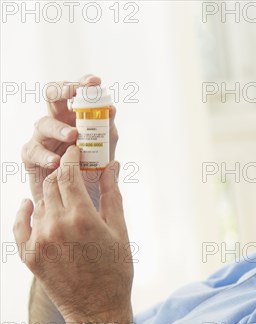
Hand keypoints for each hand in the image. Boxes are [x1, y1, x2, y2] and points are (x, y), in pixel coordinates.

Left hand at [14, 146, 132, 323]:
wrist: (97, 311)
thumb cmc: (116, 271)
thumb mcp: (120, 231)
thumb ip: (112, 195)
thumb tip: (112, 166)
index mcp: (82, 218)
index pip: (69, 174)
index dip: (72, 158)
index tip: (77, 150)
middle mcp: (56, 225)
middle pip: (52, 185)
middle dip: (62, 172)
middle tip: (72, 167)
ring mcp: (39, 241)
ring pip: (39, 202)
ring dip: (50, 192)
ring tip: (62, 190)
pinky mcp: (29, 255)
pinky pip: (20, 225)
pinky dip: (24, 212)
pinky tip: (29, 204)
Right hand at [22, 75, 118, 203]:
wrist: (80, 197)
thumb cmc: (92, 168)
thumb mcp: (105, 148)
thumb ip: (108, 130)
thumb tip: (112, 109)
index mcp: (75, 116)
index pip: (75, 92)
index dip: (83, 83)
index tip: (94, 82)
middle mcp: (57, 121)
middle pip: (52, 96)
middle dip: (61, 90)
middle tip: (72, 94)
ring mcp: (42, 137)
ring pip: (43, 123)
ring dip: (58, 128)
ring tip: (73, 136)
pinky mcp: (31, 156)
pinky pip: (33, 151)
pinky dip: (45, 156)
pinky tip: (57, 161)